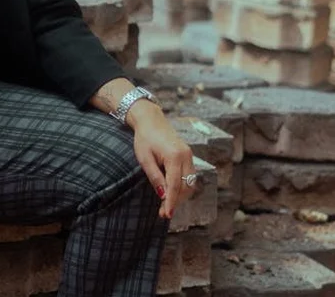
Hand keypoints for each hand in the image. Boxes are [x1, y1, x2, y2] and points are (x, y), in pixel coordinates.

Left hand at [129, 102, 196, 219]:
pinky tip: (172, 193)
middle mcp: (186, 156)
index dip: (171, 202)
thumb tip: (163, 195)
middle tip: (163, 213)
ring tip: (167, 205)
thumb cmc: (144, 138)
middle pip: (185, 187)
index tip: (166, 215)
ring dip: (180, 196)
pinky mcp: (188, 156)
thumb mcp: (145, 159)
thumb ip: (155, 177)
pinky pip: (189, 176)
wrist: (151, 120)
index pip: (174, 185)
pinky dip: (183, 187)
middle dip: (176, 201)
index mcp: (174, 156)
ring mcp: (189, 155)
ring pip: (190, 183)